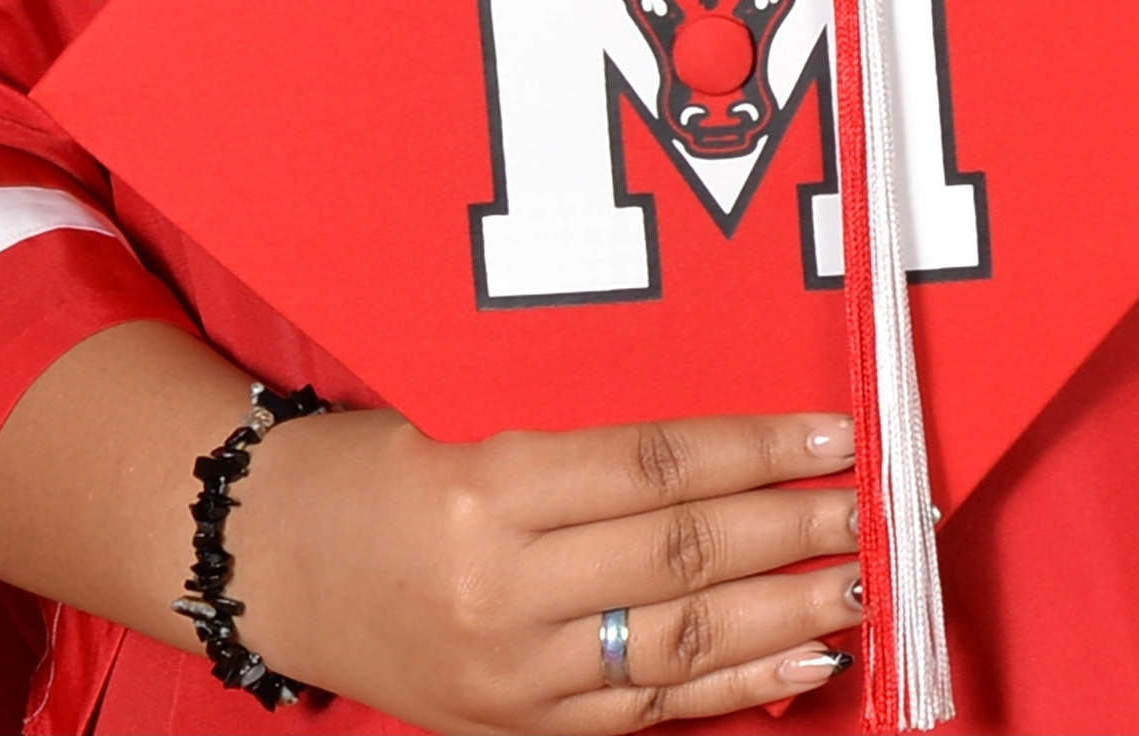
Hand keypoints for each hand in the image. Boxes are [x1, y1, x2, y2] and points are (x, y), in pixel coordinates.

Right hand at [233, 403, 859, 730]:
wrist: (266, 565)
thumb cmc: (371, 474)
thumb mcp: (468, 432)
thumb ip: (586, 459)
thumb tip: (725, 460)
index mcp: (489, 487)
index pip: (657, 467)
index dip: (755, 449)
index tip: (831, 432)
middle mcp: (504, 589)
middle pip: (681, 555)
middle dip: (791, 532)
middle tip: (872, 509)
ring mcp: (513, 675)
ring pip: (678, 644)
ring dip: (783, 615)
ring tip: (858, 585)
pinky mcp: (517, 730)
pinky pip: (646, 714)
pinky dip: (734, 689)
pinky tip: (799, 662)